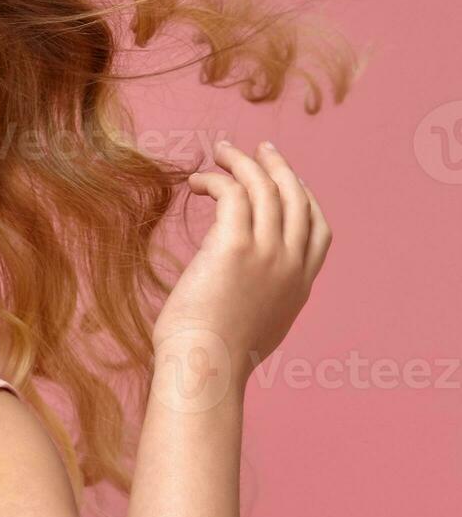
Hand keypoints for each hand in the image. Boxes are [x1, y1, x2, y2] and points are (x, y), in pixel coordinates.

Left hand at [152, 140, 331, 387]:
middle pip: (296, 197)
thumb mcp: (255, 326)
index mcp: (299, 285)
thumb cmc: (213, 355)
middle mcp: (291, 265)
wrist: (204, 367)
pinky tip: (198, 181)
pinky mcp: (234, 247)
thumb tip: (242, 287)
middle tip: (256, 148)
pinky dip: (217, 179)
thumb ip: (260, 299)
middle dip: (278, 167)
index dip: (302, 196)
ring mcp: (267, 254)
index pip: (318, 229)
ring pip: (264, 187)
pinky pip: (232, 194)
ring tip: (220, 151)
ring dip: (242, 162)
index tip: (283, 178)